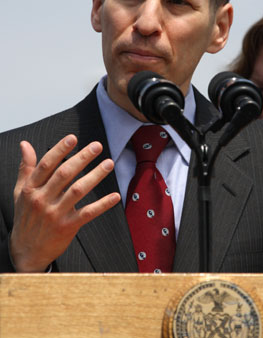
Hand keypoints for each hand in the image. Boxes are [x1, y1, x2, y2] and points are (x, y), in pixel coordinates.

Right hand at [10, 134, 119, 271]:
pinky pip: (87, 213)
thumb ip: (26, 168)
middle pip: (64, 174)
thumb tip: (25, 145)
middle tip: (97, 146)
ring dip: (95, 176)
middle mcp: (42, 200)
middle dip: (82, 158)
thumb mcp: (20, 192)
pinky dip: (102, 205)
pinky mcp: (67, 227)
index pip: (46, 165)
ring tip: (109, 163)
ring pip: (78, 191)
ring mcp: (55, 214)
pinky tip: (115, 196)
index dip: (60, 150)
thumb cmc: (26, 217)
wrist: (25, 251)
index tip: (73, 138)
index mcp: (31, 189)